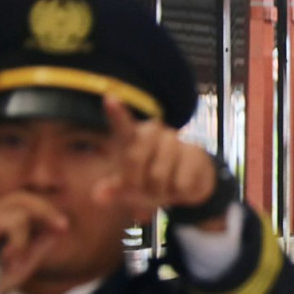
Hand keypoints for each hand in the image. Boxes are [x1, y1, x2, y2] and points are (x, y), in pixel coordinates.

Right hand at [0, 193, 68, 293]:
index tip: (64, 226)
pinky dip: (18, 242)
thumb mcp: (23, 262)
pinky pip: (13, 223)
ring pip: (21, 211)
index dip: (47, 209)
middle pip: (24, 197)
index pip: (25, 201)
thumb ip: (40, 244)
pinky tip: (6, 257)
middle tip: (61, 227)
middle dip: (47, 210)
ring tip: (13, 259)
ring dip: (26, 239)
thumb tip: (59, 227)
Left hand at [93, 96, 220, 226]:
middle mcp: (153, 133)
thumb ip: (114, 190)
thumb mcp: (130, 189)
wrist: (187, 184)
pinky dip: (178, 193)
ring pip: (158, 175)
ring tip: (164, 188)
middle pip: (133, 158)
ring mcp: (175, 141)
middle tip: (141, 190)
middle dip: (134, 183)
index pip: (122, 125)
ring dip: (159, 191)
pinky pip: (180, 183)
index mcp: (133, 137)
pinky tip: (181, 186)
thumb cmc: (151, 182)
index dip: (117, 113)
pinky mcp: (195, 152)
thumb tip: (98, 195)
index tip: (110, 98)